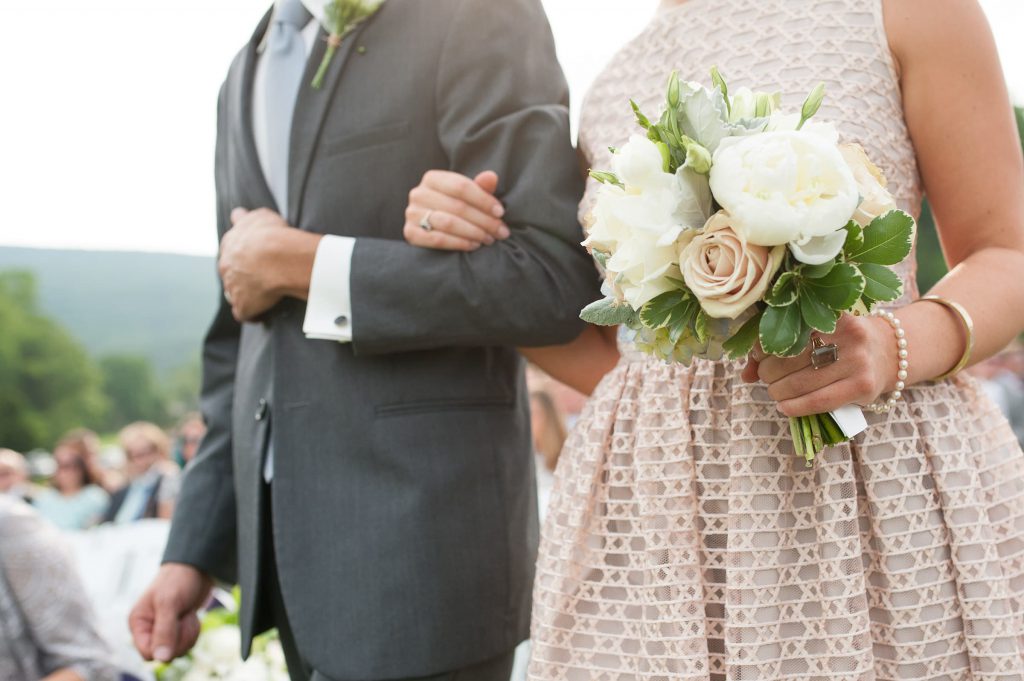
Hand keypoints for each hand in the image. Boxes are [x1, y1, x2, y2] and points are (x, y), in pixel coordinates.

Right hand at [129, 563, 213, 662]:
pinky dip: (193, 631)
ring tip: (187, 613)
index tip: (175, 627)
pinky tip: (192, 616)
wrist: (197, 568)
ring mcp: (164, 631)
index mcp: (138, 623)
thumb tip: (161, 659)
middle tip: (184, 616)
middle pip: (165, 655)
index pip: (147, 653)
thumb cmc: (178, 580)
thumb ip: (164, 631)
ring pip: (177, 651)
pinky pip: (187, 644)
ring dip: (189, 633)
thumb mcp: (169, 603)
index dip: (164, 647)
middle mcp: (148, 630)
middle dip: (180, 638)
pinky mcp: (177, 630)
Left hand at [220, 208, 322, 321]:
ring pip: (233, 293)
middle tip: (258, 276)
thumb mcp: (259, 216)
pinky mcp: (242, 305)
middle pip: (229, 272)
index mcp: (229, 245)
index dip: (242, 254)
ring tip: (262, 296)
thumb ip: (247, 217)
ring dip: (244, 294)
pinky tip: (261, 314)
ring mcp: (232, 288)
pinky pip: (244, 313)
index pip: (230, 250)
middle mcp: (226, 267)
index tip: (253, 256)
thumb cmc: (271, 234)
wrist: (276, 256)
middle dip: (240, 274)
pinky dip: (252, 314)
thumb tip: (239, 214)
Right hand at [403, 170, 509, 250]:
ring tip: (489, 239)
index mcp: (432, 178)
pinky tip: (474, 245)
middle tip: (500, 231)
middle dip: (484, 220)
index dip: (484, 200)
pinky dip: (459, 243)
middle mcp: (418, 193)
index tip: (500, 212)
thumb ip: (480, 187)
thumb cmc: (454, 209)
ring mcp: (412, 213)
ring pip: (449, 223)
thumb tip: (491, 176)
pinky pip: (438, 239)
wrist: (432, 230)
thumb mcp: (468, 196)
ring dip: (474, 232)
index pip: (461, 186)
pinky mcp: (410, 233)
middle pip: (457, 206)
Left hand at [742, 313, 897, 416]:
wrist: (890, 353)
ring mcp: (857, 361)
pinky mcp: (863, 386)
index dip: (764, 347)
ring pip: (801, 382)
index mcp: (832, 313)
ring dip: (777, 391)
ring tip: (775, 391)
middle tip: (766, 376)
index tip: (758, 355)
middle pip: (790, 358)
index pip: (786, 331)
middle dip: (769, 372)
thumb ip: (779, 349)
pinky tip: (785, 407)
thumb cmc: (842, 342)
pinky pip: (819, 401)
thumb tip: (746, 374)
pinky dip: (795, 407)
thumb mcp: (817, 335)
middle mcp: (848, 334)